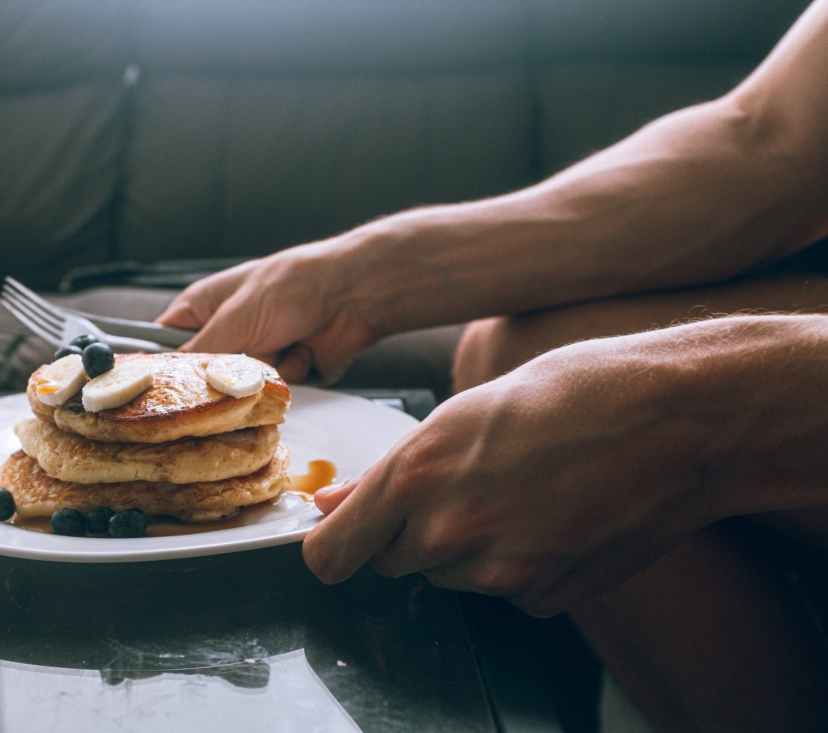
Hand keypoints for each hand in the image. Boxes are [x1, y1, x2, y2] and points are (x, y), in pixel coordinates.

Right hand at [156, 240, 377, 383]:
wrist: (353, 294)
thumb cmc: (291, 287)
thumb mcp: (235, 318)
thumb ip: (199, 353)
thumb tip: (169, 380)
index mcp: (204, 308)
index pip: (162, 344)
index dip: (161, 368)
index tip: (161, 390)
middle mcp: (228, 332)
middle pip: (205, 377)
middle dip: (228, 375)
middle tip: (243, 360)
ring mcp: (258, 352)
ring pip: (242, 390)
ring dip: (266, 371)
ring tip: (285, 342)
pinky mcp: (286, 370)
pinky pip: (275, 393)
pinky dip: (293, 373)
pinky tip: (305, 349)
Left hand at [302, 333, 712, 615]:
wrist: (676, 418)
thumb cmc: (574, 392)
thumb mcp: (463, 411)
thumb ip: (389, 474)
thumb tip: (335, 502)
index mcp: (417, 473)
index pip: (330, 553)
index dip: (331, 545)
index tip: (341, 535)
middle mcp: (449, 531)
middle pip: (389, 563)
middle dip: (408, 533)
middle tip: (458, 485)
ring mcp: (498, 572)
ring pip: (447, 576)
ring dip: (463, 548)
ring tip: (515, 491)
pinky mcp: (544, 595)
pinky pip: (502, 592)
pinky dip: (515, 566)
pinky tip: (550, 519)